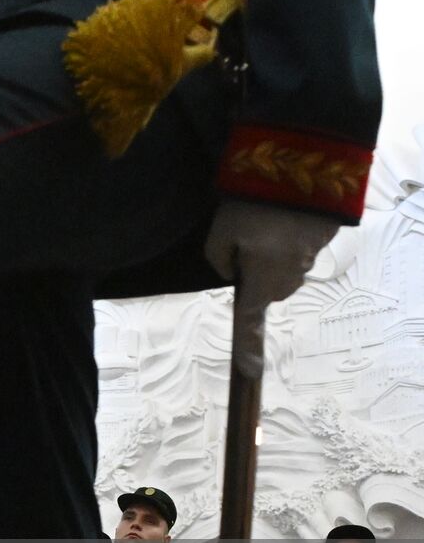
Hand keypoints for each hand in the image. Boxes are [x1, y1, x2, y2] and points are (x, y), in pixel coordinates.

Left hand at [204, 200, 339, 377]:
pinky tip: (283, 216)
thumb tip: (231, 273)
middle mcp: (289, 276)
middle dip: (256, 275)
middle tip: (245, 241)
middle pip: (268, 291)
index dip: (247, 346)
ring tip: (265, 223)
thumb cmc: (251, 205)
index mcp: (260, 279)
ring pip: (285, 270)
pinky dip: (290, 239)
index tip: (250, 370)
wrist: (301, 171)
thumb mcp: (219, 233)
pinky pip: (301, 249)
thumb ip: (218, 260)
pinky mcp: (323, 241)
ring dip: (274, 255)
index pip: (250, 320)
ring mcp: (310, 259)